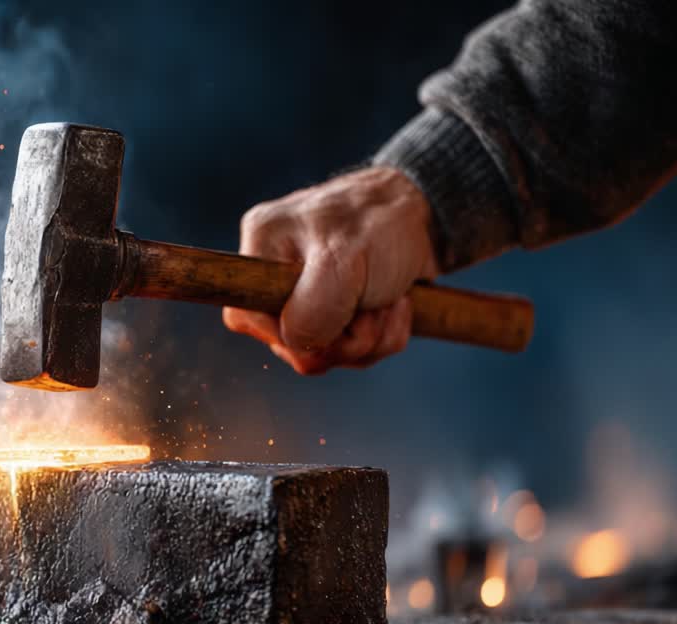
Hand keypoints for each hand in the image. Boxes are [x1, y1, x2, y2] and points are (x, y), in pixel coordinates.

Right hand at [223, 166, 439, 373]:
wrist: (433, 216)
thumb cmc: (384, 224)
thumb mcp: (343, 261)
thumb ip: (310, 311)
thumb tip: (297, 346)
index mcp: (263, 246)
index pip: (243, 316)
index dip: (286, 333)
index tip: (328, 313)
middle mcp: (277, 272)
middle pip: (290, 345)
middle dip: (343, 337)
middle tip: (371, 303)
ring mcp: (309, 296)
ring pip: (325, 354)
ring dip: (370, 337)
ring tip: (389, 299)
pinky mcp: (339, 312)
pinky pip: (351, 352)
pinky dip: (382, 335)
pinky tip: (396, 305)